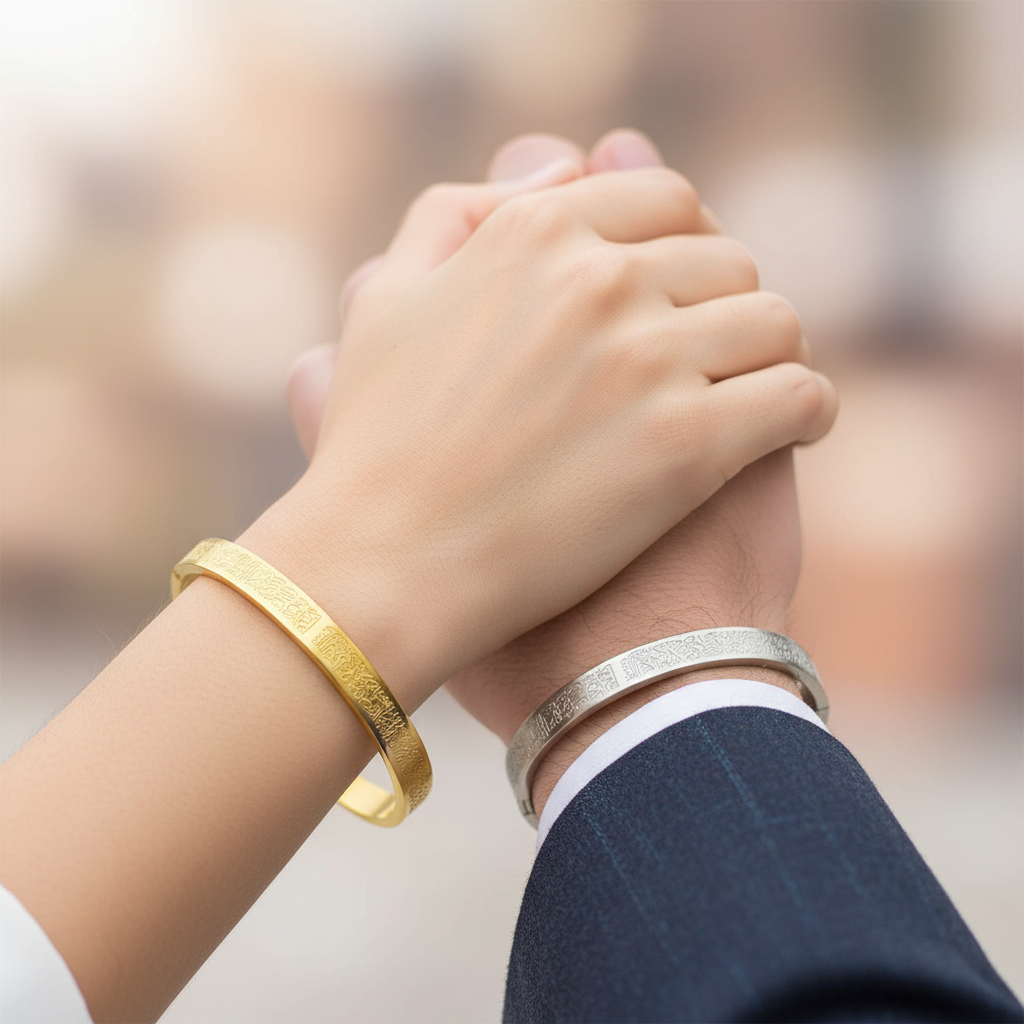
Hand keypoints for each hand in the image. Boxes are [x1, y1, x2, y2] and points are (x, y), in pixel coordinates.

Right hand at [442, 136, 815, 817]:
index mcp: (537, 235)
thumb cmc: (377, 445)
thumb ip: (456, 215)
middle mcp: (600, 281)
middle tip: (713, 359)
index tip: (682, 293)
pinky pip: (800, 395)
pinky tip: (789, 432)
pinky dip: (806, 410)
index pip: (667, 201)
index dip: (684, 248)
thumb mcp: (386, 300)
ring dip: (771, 357)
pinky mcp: (689, 446)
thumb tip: (555, 170)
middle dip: (725, 306)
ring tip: (754, 395)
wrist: (386, 566)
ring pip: (776, 323)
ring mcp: (649, 361)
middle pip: (729, 262)